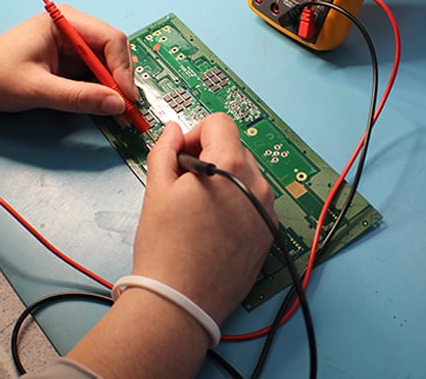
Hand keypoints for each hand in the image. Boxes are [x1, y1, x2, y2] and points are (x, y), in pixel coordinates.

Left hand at [0, 5, 137, 122]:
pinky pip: (98, 75)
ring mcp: (75, 45)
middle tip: (128, 109)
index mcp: (65, 21)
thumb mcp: (37, 90)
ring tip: (122, 113)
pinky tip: (109, 108)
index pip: (110, 39)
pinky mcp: (72, 62)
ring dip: (117, 88)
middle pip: (115, 51)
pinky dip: (106, 92)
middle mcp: (75, 28)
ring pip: (110, 64)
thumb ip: (79, 97)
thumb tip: (118, 105)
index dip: (123, 69)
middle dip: (123, 79)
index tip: (126, 98)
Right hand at [67, 113, 275, 376]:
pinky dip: (235, 204)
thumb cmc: (165, 246)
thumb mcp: (156, 191)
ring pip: (245, 177)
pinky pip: (254, 203)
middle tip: (182, 186)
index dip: (195, 132)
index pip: (220, 123)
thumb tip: (173, 130)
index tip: (179, 157)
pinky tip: (212, 228)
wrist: (180, 302)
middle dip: (208, 157)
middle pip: (234, 149)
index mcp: (232, 166)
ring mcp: (268, 211)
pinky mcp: (269, 234)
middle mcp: (259, 184)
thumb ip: (164, 151)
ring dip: (223, 180)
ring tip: (196, 210)